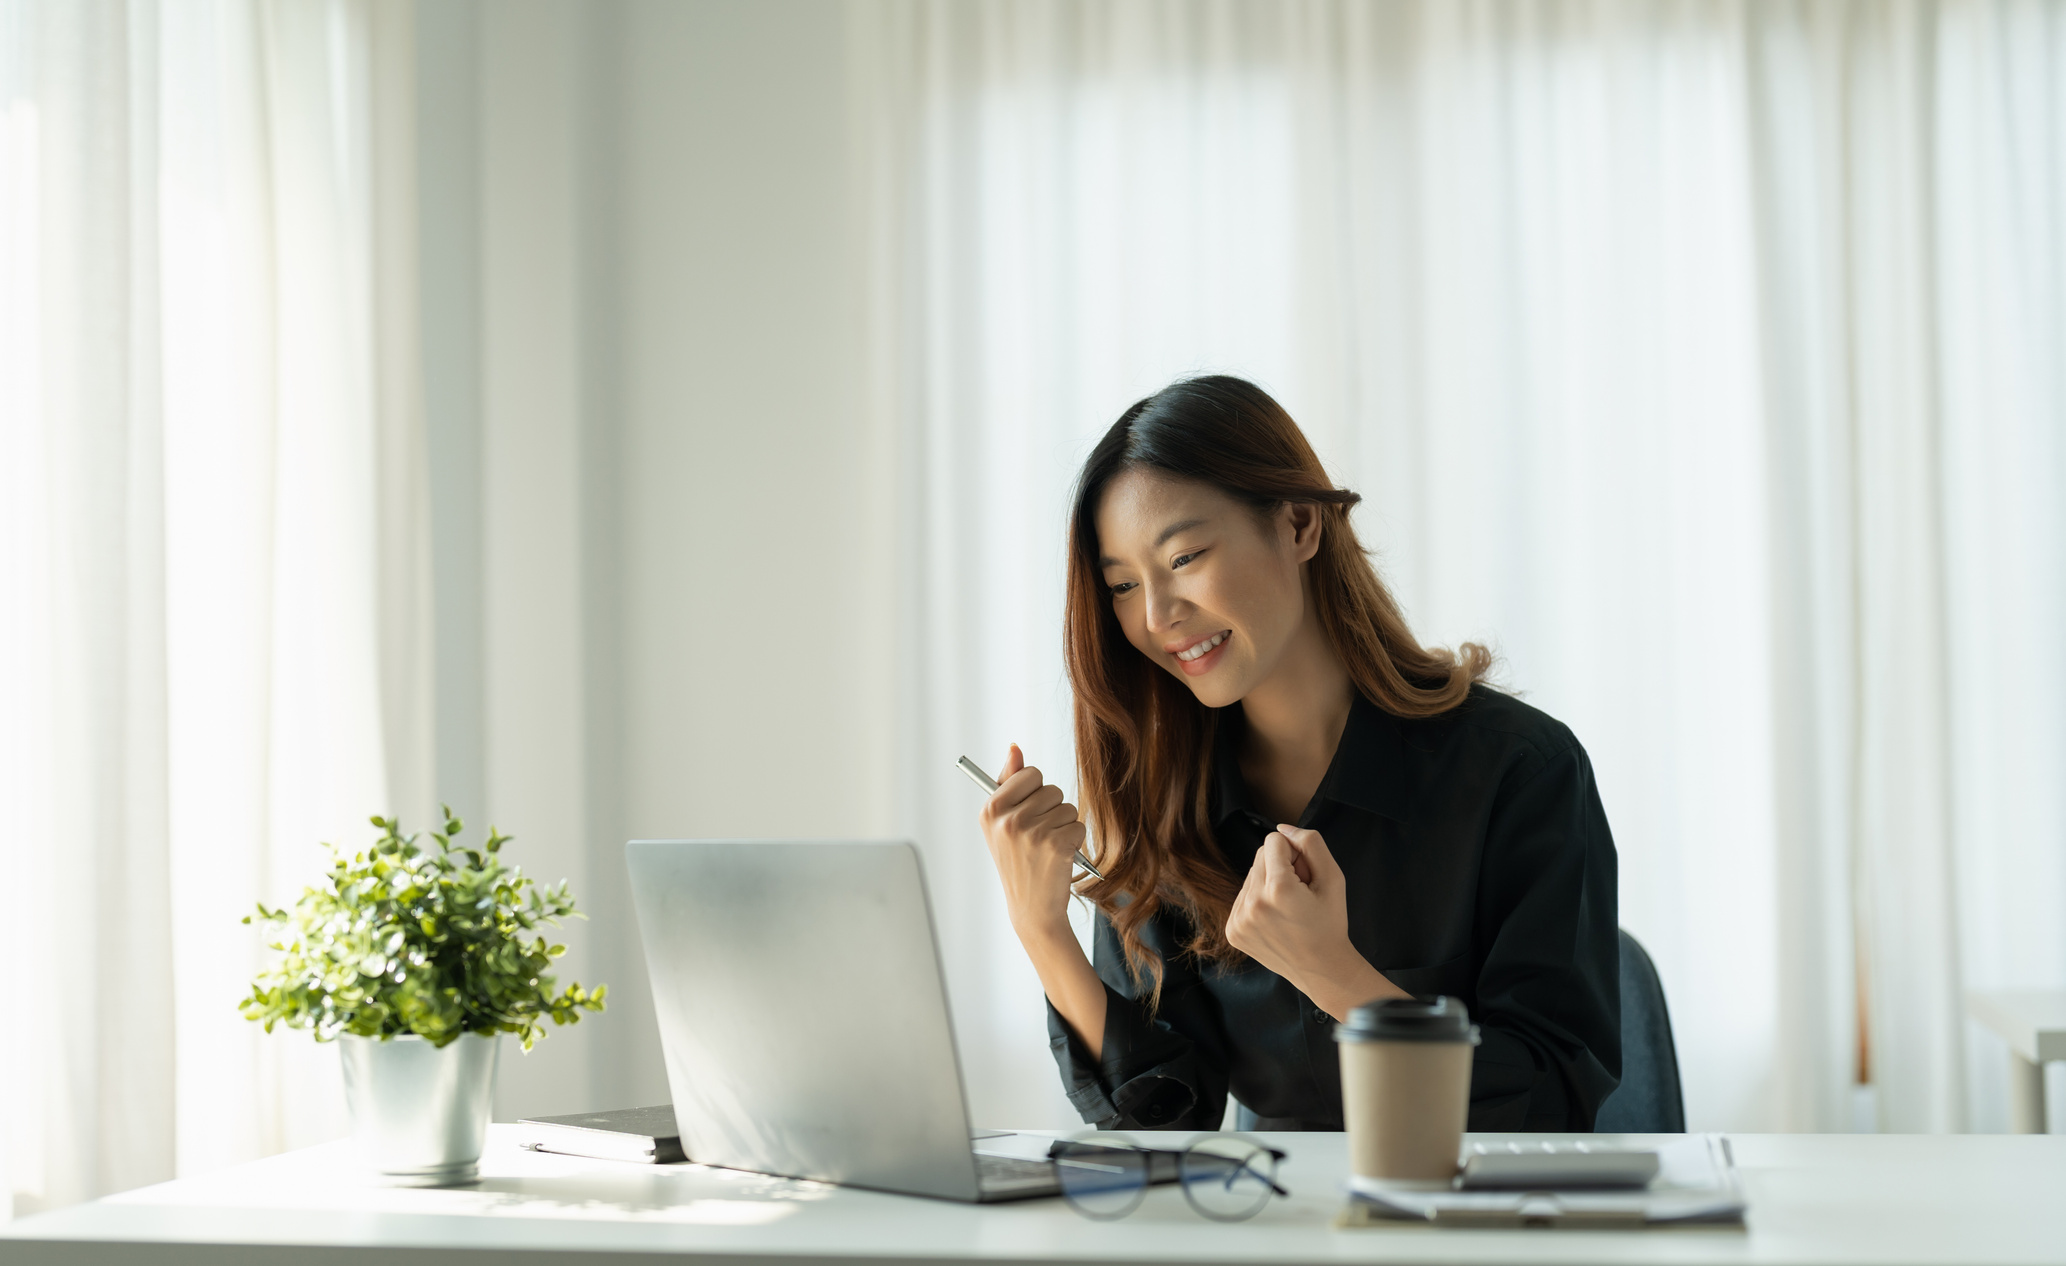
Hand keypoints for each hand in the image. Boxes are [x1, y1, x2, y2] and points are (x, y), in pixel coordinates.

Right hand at [977, 745, 1086, 939]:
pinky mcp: (1056, 845)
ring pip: (1067, 807)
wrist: (1032, 909)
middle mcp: (1008, 819)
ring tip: (1047, 849)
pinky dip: (1075, 841)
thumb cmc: (1018, 861)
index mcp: (991, 809)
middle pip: (1051, 789)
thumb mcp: (1002, 823)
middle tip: (1037, 838)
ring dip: (1064, 826)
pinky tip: (1059, 858)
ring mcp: (1031, 832)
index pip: (1030, 773)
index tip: (1026, 814)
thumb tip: (1015, 746)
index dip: (1035, 793)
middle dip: (1051, 810)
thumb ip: (1009, 782)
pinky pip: (1078, 825)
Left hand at [1225, 825, 1403, 1019]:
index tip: (1305, 876)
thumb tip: (1282, 828)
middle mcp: (1253, 903)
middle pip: (1260, 857)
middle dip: (1281, 868)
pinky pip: (1242, 897)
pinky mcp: (1233, 931)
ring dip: (1268, 884)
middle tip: (1300, 894)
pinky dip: (1258, 902)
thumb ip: (1310, 843)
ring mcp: (1239, 919)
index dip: (1295, 853)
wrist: (1322, 969)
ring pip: (1250, 876)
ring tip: (1288, 909)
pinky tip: (1276, 919)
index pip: (1273, 840)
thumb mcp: (1333, 878)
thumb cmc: (1330, 923)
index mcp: (1278, 889)